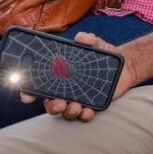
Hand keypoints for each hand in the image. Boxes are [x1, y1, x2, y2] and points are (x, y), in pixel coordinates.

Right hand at [20, 32, 137, 121]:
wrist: (125, 65)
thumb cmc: (105, 55)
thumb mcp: (97, 44)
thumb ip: (89, 39)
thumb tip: (80, 37)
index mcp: (61, 76)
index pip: (40, 86)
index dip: (30, 92)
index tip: (27, 96)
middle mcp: (66, 90)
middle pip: (51, 103)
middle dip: (51, 106)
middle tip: (58, 103)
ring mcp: (79, 99)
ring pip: (66, 111)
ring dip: (68, 112)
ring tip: (75, 107)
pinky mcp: (92, 105)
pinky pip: (84, 115)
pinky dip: (84, 116)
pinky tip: (87, 112)